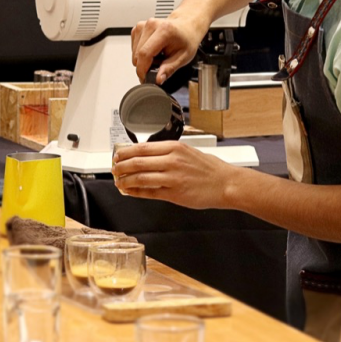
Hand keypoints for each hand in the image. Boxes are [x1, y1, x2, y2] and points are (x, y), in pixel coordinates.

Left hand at [113, 141, 234, 208]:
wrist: (226, 183)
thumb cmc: (210, 169)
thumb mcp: (189, 152)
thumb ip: (169, 153)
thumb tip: (147, 156)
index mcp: (175, 148)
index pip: (142, 148)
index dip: (125, 152)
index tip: (118, 155)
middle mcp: (172, 161)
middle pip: (137, 162)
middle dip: (121, 166)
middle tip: (114, 168)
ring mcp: (172, 178)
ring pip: (140, 178)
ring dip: (125, 180)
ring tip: (119, 182)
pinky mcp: (174, 194)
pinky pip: (149, 192)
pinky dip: (136, 192)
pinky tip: (130, 191)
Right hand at [131, 11, 207, 83]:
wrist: (186, 26)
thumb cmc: (187, 39)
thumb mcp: (183, 57)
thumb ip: (169, 69)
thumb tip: (158, 79)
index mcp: (164, 30)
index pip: (145, 53)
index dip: (143, 69)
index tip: (145, 78)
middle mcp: (151, 25)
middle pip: (138, 54)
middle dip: (144, 66)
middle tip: (157, 68)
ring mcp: (143, 25)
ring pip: (134, 52)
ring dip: (143, 59)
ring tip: (157, 57)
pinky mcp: (138, 28)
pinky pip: (134, 47)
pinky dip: (141, 53)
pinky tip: (153, 51)